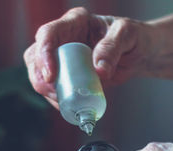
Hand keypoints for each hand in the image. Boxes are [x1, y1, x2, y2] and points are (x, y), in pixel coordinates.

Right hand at [23, 7, 151, 108]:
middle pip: (34, 56)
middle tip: (56, 94)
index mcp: (75, 22)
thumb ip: (113, 47)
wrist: (137, 54)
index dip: (44, 55)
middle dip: (40, 78)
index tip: (51, 76)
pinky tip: (68, 106)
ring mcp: (62, 57)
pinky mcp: (66, 74)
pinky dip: (56, 99)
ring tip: (66, 102)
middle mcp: (63, 38)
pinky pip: (52, 87)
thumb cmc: (133, 38)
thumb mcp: (128, 36)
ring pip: (39, 73)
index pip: (48, 34)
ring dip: (47, 91)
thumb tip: (99, 69)